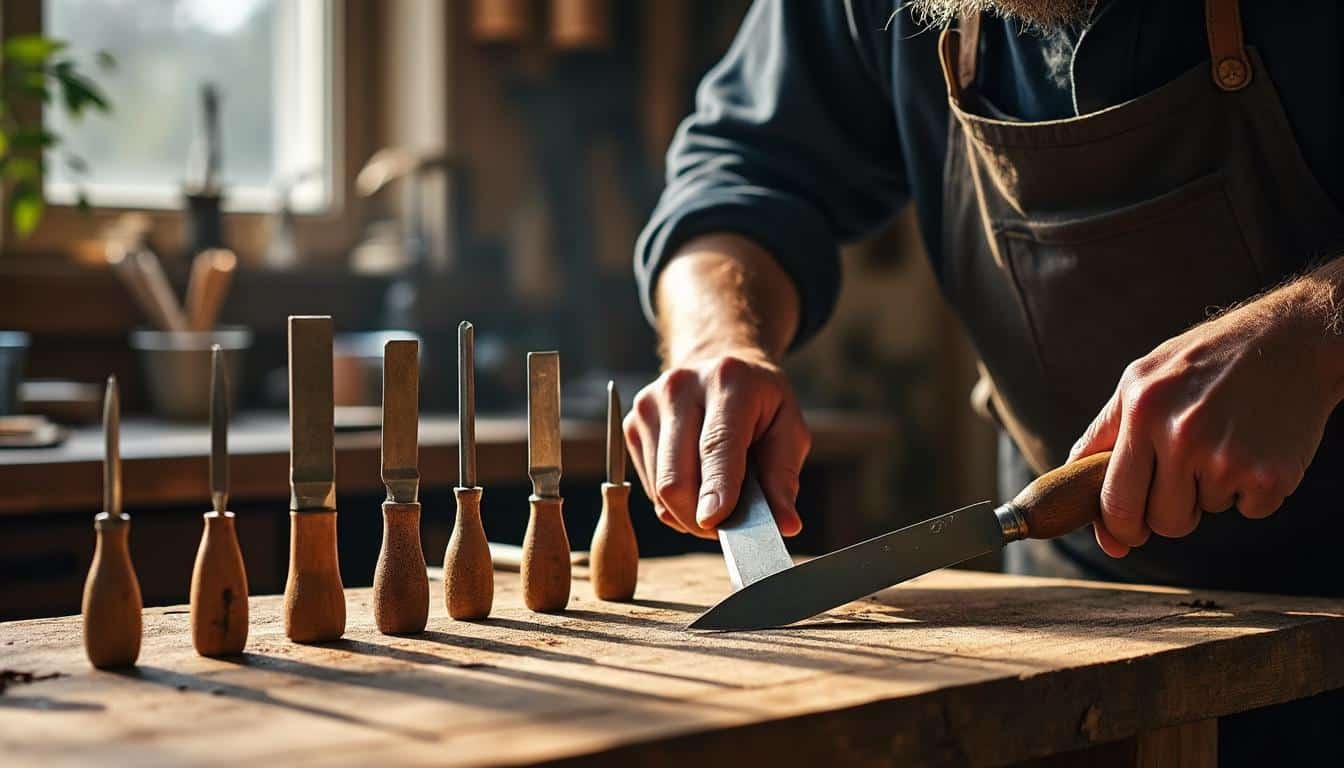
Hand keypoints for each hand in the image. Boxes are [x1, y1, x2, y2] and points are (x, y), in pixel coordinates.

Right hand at [624, 349, 809, 538]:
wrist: (717, 363)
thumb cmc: (759, 402)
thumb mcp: (788, 428)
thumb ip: (784, 477)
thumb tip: (785, 524)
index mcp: (727, 381)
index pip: (716, 445)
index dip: (716, 489)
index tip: (716, 523)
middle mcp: (680, 387)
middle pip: (676, 477)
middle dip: (700, 517)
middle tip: (727, 528)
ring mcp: (649, 405)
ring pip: (660, 490)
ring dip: (688, 514)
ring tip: (716, 502)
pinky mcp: (631, 425)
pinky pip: (649, 488)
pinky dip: (673, 503)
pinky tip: (695, 487)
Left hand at [1070, 280, 1343, 557]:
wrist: (1293, 340)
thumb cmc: (1207, 361)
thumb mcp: (1140, 380)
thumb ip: (1103, 434)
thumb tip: (1074, 486)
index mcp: (1141, 411)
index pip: (1114, 499)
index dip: (1117, 527)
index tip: (1123, 534)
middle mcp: (1181, 435)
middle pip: (1161, 521)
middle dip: (1166, 516)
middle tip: (1183, 481)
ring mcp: (1227, 457)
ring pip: (1204, 514)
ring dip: (1211, 493)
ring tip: (1224, 442)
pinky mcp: (1270, 475)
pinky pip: (1249, 510)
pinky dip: (1252, 491)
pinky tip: (1256, 447)